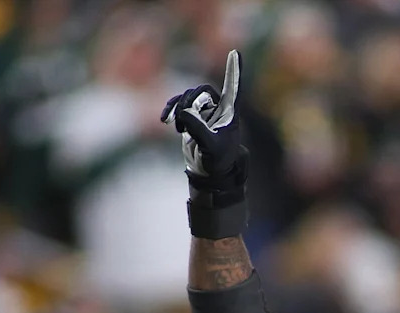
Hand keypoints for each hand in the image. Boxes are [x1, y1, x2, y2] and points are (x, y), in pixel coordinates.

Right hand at [162, 49, 243, 185]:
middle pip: (202, 91)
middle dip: (189, 101)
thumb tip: (184, 112)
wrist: (209, 173)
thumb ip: (198, 129)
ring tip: (175, 127)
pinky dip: (170, 110)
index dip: (233, 71)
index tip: (235, 52)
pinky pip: (179, 106)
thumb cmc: (217, 161)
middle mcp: (218, 108)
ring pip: (188, 98)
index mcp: (229, 113)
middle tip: (182, 118)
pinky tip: (164, 120)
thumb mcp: (209, 146)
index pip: (232, 88)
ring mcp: (204, 112)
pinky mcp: (192, 118)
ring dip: (179, 108)